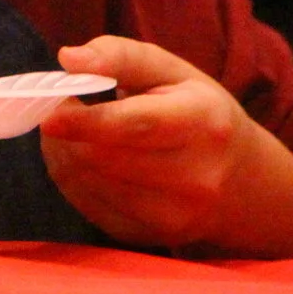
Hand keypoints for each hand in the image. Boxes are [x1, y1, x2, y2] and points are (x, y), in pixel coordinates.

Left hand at [39, 34, 292, 255]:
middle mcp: (196, 177)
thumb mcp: (169, 70)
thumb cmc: (196, 112)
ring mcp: (176, 215)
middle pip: (104, 157)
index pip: (136, 125)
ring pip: (90, 183)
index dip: (87, 120)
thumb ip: (119, 56)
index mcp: (203, 123)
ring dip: (63, 154)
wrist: (243, 182)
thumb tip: (68, 59)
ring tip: (71, 132)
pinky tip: (84, 160)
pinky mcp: (153, 237)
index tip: (49, 111)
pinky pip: (90, 207)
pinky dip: (73, 180)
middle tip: (57, 108)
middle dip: (66, 132)